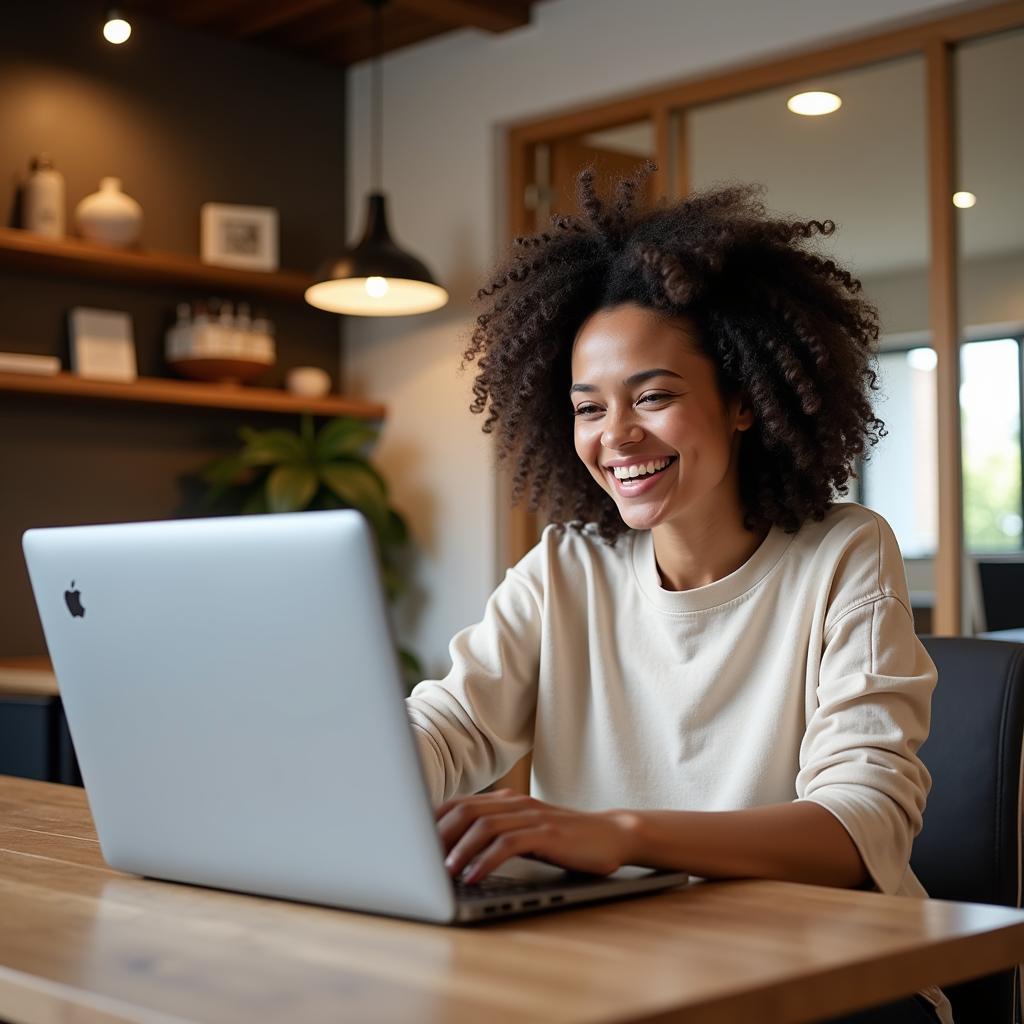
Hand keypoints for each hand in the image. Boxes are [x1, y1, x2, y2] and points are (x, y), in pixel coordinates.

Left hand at [435, 789, 636, 883]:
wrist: (612, 835)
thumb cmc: (566, 839)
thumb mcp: (526, 832)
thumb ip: (498, 833)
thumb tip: (455, 851)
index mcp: (506, 801)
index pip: (459, 804)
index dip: (432, 821)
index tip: (411, 842)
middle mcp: (515, 803)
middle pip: (465, 811)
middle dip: (437, 835)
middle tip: (419, 860)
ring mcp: (532, 817)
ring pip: (483, 826)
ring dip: (458, 849)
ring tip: (441, 872)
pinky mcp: (547, 834)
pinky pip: (508, 844)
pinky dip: (486, 860)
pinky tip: (474, 877)